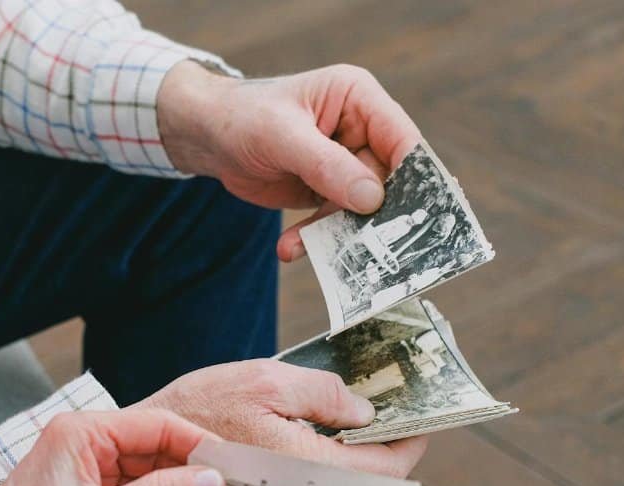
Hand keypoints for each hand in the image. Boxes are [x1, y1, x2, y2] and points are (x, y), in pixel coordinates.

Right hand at [132, 360, 427, 477]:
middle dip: (382, 450)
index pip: (387, 468)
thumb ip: (320, 392)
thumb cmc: (197, 408)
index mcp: (308, 465)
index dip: (410, 440)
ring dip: (352, 459)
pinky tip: (311, 439)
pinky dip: (319, 468)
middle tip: (384, 417)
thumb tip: (364, 409)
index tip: (421, 420)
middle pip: (367, 484)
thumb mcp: (263, 379)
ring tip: (350, 423)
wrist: (141, 443)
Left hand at [156, 61, 422, 261]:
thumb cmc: (242, 118)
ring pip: (360, 208)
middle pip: (387, 181)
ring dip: (336, 233)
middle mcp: (359, 130)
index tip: (418, 215)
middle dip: (373, 216)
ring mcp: (344, 163)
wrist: (204, 137)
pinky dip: (314, 238)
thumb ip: (327, 166)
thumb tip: (372, 199)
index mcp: (358, 99)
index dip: (415, 177)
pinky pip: (333, 220)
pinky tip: (289, 247)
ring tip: (301, 247)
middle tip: (368, 249)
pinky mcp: (325, 190)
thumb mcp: (281, 136)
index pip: (402, 138)